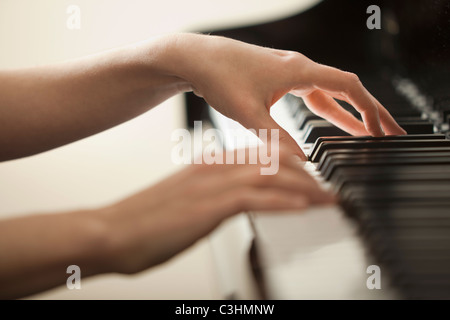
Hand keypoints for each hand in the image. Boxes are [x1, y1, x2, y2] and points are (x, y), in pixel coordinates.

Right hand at [99, 147, 333, 273]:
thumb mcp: (184, 198)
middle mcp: (212, 169)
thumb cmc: (145, 220)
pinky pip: (254, 199)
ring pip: (269, 177)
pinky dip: (283, 202)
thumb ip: (209, 192)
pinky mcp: (207, 207)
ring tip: (326, 198)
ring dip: (303, 188)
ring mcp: (210, 186)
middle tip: (326, 187)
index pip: (258, 154)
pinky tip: (303, 206)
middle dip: (305, 174)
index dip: (289, 162)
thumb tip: (231, 197)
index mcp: (207, 164)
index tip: (309, 173)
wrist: (111, 232)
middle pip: (270, 162)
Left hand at [168, 34, 405, 159]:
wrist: (196, 58)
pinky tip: (329, 121)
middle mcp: (298, 68)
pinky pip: (311, 94)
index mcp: (298, 71)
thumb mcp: (248, 112)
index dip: (369, 110)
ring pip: (328, 93)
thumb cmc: (219, 76)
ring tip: (365, 132)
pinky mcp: (277, 79)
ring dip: (347, 113)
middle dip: (369, 111)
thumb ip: (275, 138)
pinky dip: (325, 109)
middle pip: (345, 89)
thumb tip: (301, 161)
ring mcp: (288, 73)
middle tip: (388, 132)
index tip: (383, 130)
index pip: (348, 87)